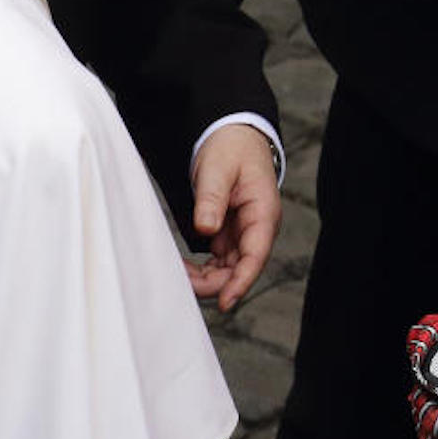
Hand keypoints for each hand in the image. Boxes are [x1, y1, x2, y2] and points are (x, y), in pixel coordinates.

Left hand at [185, 123, 280, 310]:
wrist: (234, 136)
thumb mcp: (217, 168)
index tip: (226, 302)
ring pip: (228, 271)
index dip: (242, 282)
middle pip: (240, 270)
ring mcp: (243, 235)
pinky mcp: (230, 236)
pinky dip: (201, 270)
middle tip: (179, 282)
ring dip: (204, 279)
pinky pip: (218, 263)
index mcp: (263, 213)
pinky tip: (181, 267)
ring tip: (175, 273)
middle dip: (213, 284)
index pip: (256, 255)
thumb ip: (211, 198)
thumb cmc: (231, 149)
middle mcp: (257, 229)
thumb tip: (205, 229)